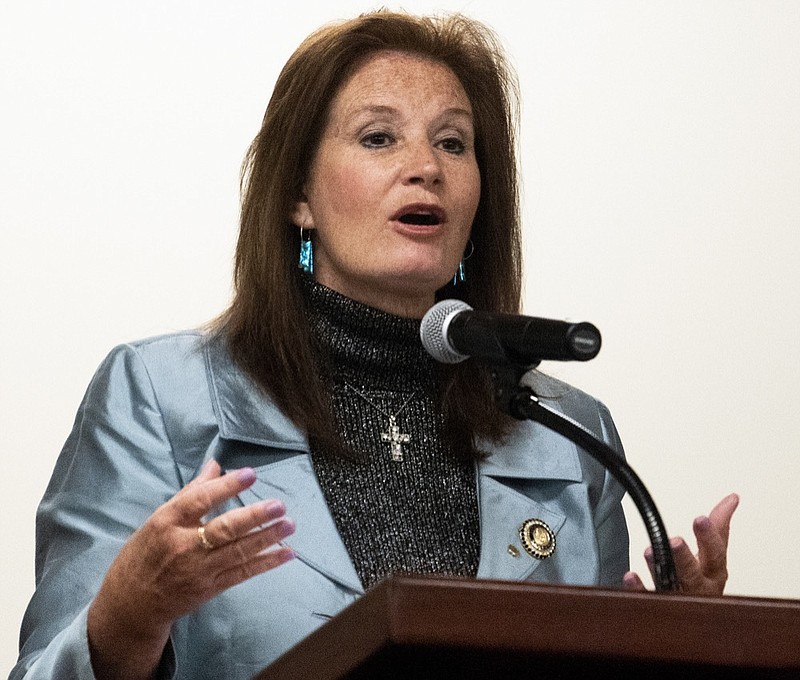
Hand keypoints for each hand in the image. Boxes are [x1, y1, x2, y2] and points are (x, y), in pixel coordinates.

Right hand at [87, 460, 294, 678]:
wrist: (130, 603)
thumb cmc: (146, 552)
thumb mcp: (160, 518)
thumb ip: (192, 491)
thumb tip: (215, 464)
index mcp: (167, 522)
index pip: (199, 500)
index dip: (226, 487)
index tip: (250, 474)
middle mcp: (183, 546)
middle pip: (222, 529)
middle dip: (253, 517)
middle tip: (278, 505)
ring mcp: (198, 569)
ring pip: (237, 552)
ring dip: (266, 538)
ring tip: (289, 524)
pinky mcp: (210, 589)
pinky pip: (242, 573)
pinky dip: (266, 563)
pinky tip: (287, 552)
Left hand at [623, 493, 738, 595]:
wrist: (693, 617)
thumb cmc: (703, 581)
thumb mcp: (713, 554)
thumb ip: (719, 526)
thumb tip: (733, 497)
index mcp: (714, 572)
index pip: (715, 553)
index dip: (709, 537)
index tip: (700, 518)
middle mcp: (700, 588)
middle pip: (693, 573)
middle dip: (684, 557)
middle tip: (675, 541)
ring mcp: (680, 599)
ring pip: (671, 586)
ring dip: (659, 568)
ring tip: (649, 552)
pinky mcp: (660, 606)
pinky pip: (648, 599)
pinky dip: (640, 588)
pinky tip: (631, 576)